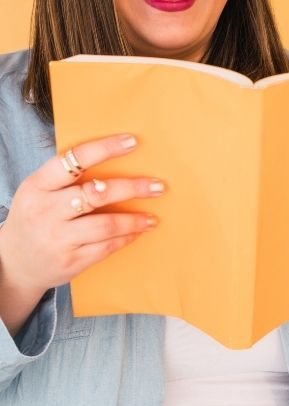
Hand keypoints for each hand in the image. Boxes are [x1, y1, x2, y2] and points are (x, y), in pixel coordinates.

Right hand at [0, 133, 165, 292]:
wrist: (14, 263)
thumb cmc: (36, 218)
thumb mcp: (39, 193)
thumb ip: (67, 179)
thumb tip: (116, 159)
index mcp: (37, 186)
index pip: (73, 160)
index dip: (104, 149)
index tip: (132, 142)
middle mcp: (44, 210)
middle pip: (97, 193)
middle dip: (133, 188)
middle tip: (158, 186)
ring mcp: (56, 238)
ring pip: (106, 224)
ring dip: (134, 219)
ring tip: (151, 217)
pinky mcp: (69, 261)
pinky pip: (106, 246)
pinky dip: (126, 238)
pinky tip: (137, 232)